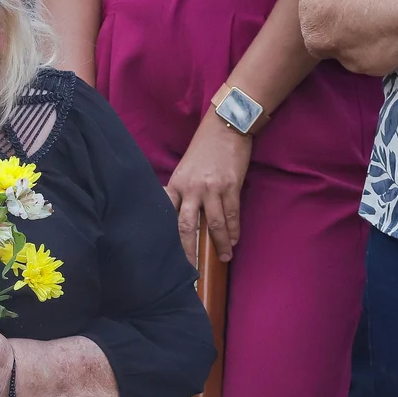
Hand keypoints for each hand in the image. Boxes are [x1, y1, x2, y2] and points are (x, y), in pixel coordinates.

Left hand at [164, 114, 251, 263]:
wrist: (226, 127)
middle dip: (188, 250)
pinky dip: (233, 229)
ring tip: (223, 257)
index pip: (167, 215)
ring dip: (220, 243)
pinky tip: (234, 240)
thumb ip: (182, 191)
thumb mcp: (185, 169)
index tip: (164, 253)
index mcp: (176, 184)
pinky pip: (232, 213)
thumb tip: (180, 213)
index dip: (165, 235)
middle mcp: (191, 189)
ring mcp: (212, 188)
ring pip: (214, 224)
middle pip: (186, 226)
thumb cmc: (204, 148)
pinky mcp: (231, 186)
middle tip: (191, 269)